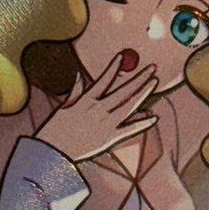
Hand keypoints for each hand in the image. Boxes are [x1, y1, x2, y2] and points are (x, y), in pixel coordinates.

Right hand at [35, 55, 158, 163]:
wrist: (54, 153)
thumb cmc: (55, 130)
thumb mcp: (64, 107)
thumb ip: (75, 90)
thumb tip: (79, 75)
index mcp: (86, 101)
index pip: (103, 79)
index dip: (113, 67)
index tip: (121, 56)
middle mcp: (99, 110)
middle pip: (124, 91)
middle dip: (139, 78)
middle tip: (152, 67)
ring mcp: (107, 124)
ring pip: (130, 106)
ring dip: (144, 93)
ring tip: (154, 82)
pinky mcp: (110, 139)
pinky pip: (130, 130)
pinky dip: (142, 124)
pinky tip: (154, 116)